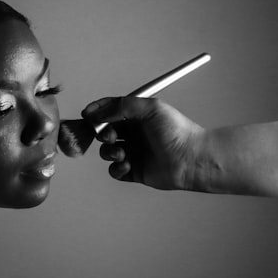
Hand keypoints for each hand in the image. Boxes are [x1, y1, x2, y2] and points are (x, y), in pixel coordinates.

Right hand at [82, 96, 203, 189]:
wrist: (191, 158)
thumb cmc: (177, 132)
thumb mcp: (150, 108)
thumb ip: (122, 106)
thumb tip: (99, 112)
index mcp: (137, 116)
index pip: (111, 110)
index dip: (97, 111)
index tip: (87, 114)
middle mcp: (134, 134)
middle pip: (105, 131)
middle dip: (101, 133)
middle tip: (109, 136)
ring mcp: (134, 153)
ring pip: (107, 152)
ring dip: (109, 152)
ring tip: (121, 153)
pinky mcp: (135, 171)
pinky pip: (115, 171)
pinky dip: (117, 168)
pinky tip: (128, 164)